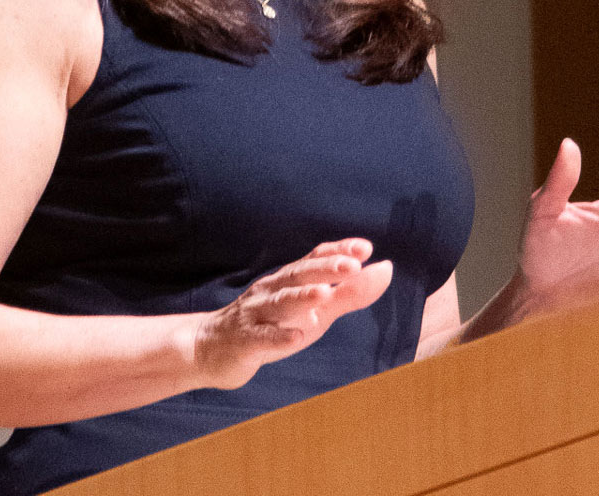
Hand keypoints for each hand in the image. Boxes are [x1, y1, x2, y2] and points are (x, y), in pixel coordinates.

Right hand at [193, 238, 392, 388]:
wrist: (212, 349)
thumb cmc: (273, 325)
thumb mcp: (316, 311)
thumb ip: (350, 292)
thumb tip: (386, 268)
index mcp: (290, 279)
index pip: (315, 258)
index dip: (338, 252)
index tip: (365, 248)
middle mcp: (272, 290)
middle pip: (299, 275)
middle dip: (325, 269)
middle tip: (352, 266)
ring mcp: (255, 314)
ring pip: (279, 303)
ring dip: (302, 297)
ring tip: (324, 294)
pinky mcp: (243, 341)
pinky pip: (261, 338)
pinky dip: (278, 336)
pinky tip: (297, 336)